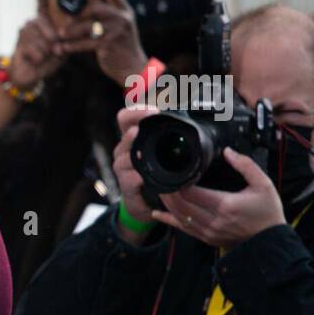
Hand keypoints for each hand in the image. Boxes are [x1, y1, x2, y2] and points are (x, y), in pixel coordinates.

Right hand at [6, 0, 63, 89]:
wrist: (30, 76)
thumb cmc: (47, 60)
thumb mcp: (62, 49)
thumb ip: (66, 39)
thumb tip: (68, 33)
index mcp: (44, 22)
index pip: (43, 7)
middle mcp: (32, 24)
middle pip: (46, 25)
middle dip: (53, 39)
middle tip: (53, 50)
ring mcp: (24, 32)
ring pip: (42, 39)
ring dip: (46, 51)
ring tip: (42, 56)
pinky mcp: (19, 44)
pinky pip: (35, 49)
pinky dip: (39, 57)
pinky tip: (35, 60)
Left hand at [56, 0, 148, 85]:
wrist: (132, 68)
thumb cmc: (120, 46)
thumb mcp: (117, 28)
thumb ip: (106, 17)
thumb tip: (87, 6)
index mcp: (124, 10)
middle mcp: (122, 17)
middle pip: (96, 8)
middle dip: (78, 12)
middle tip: (62, 14)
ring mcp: (117, 30)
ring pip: (88, 27)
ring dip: (71, 31)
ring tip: (59, 34)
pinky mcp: (110, 44)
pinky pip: (86, 43)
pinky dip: (72, 46)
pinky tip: (61, 48)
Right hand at [112, 104, 158, 240]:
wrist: (148, 203)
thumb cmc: (157, 173)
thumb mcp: (162, 152)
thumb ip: (168, 135)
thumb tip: (190, 117)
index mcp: (133, 138)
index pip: (125, 118)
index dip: (136, 112)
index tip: (153, 111)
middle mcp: (124, 150)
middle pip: (124, 135)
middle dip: (134, 132)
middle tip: (142, 130)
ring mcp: (123, 169)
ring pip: (123, 157)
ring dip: (132, 155)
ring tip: (140, 153)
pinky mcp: (126, 186)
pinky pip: (127, 180)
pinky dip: (135, 178)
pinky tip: (141, 178)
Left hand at [152, 148, 285, 248]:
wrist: (270, 242)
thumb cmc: (268, 213)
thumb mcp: (263, 185)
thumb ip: (246, 166)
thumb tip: (228, 152)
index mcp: (225, 205)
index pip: (192, 193)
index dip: (179, 183)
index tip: (172, 171)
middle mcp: (213, 220)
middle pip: (181, 204)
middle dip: (168, 192)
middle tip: (160, 179)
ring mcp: (208, 231)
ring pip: (179, 217)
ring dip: (167, 203)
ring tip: (158, 190)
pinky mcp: (207, 238)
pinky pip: (183, 228)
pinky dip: (169, 220)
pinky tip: (158, 213)